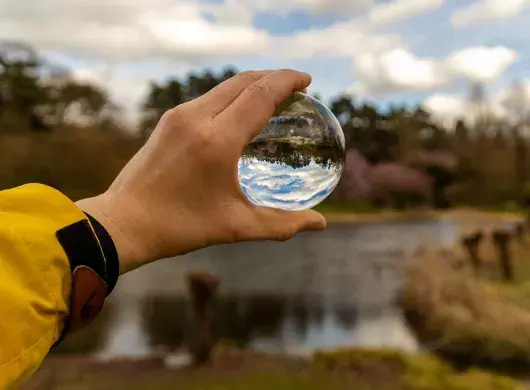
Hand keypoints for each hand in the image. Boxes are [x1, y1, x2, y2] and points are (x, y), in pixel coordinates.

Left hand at [77, 70, 326, 272]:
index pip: (260, 94)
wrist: (123, 222)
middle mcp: (196, 118)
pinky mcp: (167, 121)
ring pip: (223, 87)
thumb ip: (282, 224)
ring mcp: (178, 116)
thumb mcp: (237, 227)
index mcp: (217, 140)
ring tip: (271, 97)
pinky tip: (239, 114)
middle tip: (295, 86)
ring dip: (251, 85)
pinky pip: (208, 98)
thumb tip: (320, 224)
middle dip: (272, 77)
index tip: (306, 80)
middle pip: (243, 81)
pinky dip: (231, 97)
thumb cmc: (181, 227)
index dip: (286, 81)